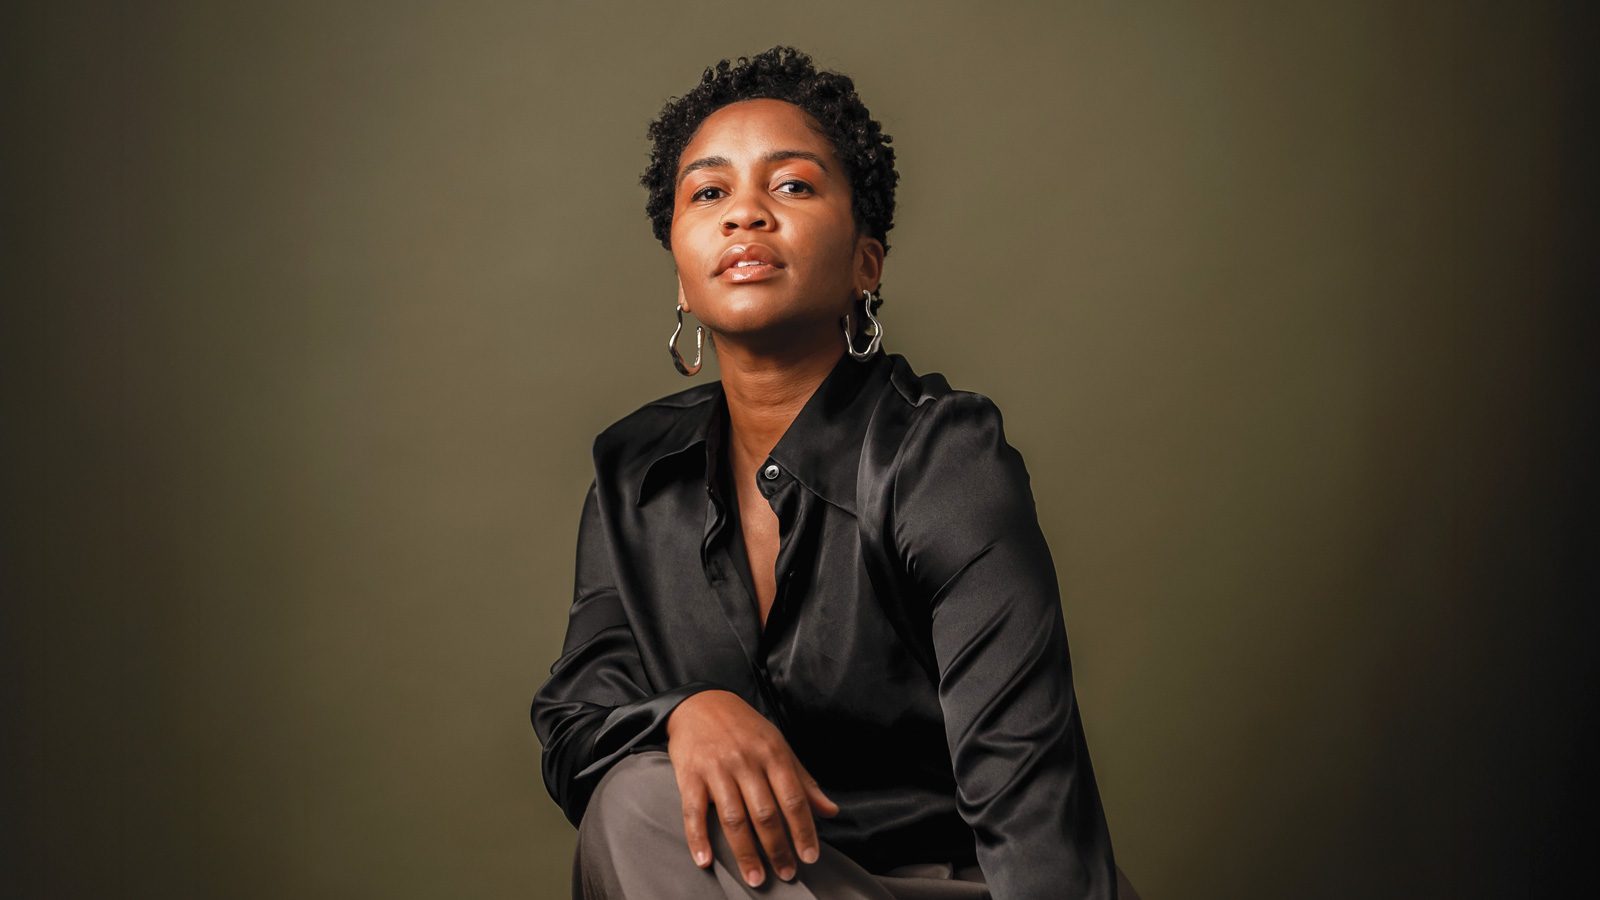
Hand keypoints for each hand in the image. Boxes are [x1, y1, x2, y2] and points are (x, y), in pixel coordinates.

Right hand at [665, 689, 839, 887]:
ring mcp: (717, 769)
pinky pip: (693, 812)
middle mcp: (746, 762)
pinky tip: (705, 861)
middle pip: (765, 813)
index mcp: (773, 754)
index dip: (803, 831)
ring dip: (745, 853)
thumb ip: (803, 780)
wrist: (700, 702)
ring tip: (755, 878)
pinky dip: (698, 839)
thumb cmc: (744, 728)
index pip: (793, 799)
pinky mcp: (690, 775)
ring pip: (733, 818)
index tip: (810, 857)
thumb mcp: (778, 745)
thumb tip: (831, 811)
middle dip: (778, 848)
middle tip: (786, 874)